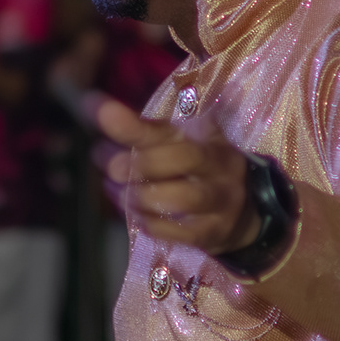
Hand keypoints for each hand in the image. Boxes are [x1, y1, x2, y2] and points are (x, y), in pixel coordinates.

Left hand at [90, 95, 258, 252]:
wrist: (243, 214)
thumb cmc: (198, 172)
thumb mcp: (179, 145)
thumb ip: (142, 130)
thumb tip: (96, 109)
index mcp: (205, 136)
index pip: (170, 124)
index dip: (131, 122)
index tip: (101, 112)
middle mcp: (217, 165)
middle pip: (184, 158)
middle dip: (141, 163)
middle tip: (112, 167)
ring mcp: (218, 200)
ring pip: (181, 197)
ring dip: (141, 196)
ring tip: (120, 193)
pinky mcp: (211, 232)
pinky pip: (179, 231)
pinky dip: (150, 223)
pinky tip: (136, 215)